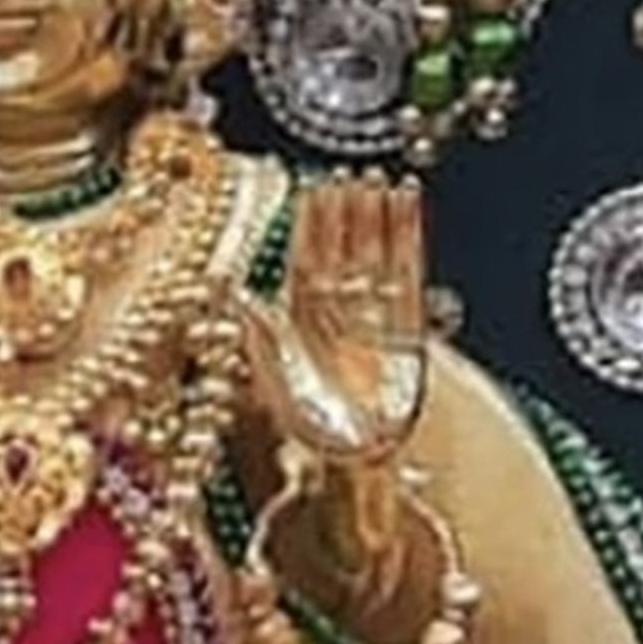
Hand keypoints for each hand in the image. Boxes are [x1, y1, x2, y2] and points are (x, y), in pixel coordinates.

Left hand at [277, 172, 432, 462]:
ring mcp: (375, 325)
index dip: (308, 229)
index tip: (312, 189)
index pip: (306, 266)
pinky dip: (407, 242)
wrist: (366, 471)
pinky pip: (407, 278)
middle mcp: (338, 322)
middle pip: (339, 256)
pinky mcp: (408, 335)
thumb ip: (260, 342)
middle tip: (347, 171)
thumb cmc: (317, 440)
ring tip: (379, 178)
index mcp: (303, 331)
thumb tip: (234, 296)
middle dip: (342, 217)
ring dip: (374, 221)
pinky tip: (408, 207)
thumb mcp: (278, 391)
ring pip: (372, 261)